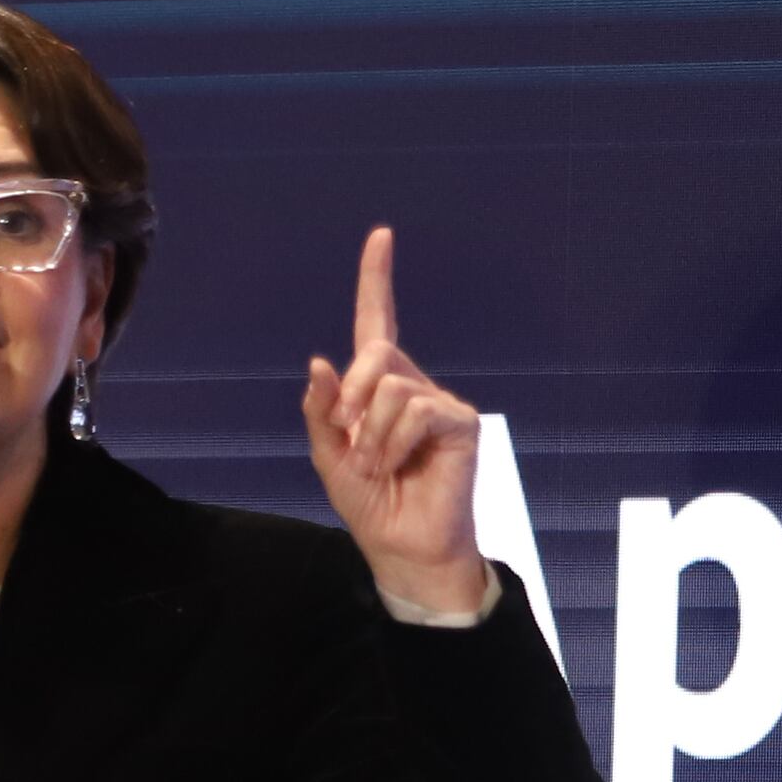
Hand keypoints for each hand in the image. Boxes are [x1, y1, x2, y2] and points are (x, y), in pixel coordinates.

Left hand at [300, 227, 493, 621]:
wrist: (401, 545)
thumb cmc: (370, 502)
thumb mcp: (329, 456)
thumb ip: (322, 411)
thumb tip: (321, 361)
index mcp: (377, 388)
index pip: (377, 324)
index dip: (377, 280)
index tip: (381, 236)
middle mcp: (411, 386)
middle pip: (377, 352)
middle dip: (351, 394)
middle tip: (348, 436)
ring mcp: (439, 403)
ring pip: (393, 388)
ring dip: (371, 434)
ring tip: (378, 466)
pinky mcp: (461, 423)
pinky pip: (418, 411)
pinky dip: (394, 442)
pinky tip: (397, 465)